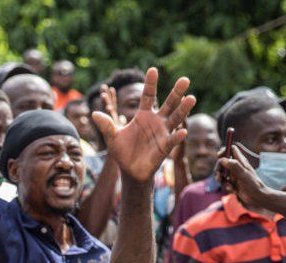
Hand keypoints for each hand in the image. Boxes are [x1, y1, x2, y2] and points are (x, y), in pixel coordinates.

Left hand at [92, 68, 194, 182]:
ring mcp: (162, 133)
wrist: (130, 171)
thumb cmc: (122, 151)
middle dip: (176, 92)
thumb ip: (106, 126)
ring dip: (183, 109)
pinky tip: (183, 131)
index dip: (150, 83)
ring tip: (191, 98)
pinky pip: (172, 140)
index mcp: (143, 115)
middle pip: (168, 104)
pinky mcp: (164, 146)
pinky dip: (177, 136)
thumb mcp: (112, 137)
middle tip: (185, 79)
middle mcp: (156, 121)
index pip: (148, 96)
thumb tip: (94, 114)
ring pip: (175, 118)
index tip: (153, 69)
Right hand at [217, 144, 268, 205]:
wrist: (257, 198)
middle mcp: (236, 166)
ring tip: (228, 186)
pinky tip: (232, 190)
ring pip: (221, 173)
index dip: (224, 150)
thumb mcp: (244, 174)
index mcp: (241, 161)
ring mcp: (234, 175)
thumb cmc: (253, 185)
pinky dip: (226, 186)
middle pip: (222, 162)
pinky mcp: (232, 183)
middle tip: (219, 176)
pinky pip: (224, 182)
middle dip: (218, 169)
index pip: (231, 149)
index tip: (219, 156)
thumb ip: (234, 166)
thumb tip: (222, 159)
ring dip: (222, 180)